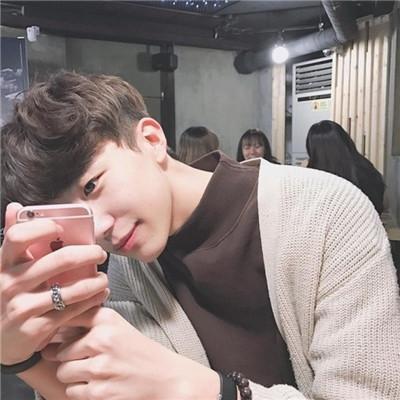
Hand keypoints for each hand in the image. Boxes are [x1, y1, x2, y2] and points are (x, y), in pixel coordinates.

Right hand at [0, 203, 108, 364]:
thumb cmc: (8, 294)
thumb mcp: (7, 267)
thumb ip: (15, 238)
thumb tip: (16, 206)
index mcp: (4, 264)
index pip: (17, 237)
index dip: (42, 228)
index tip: (60, 228)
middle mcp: (10, 283)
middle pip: (58, 260)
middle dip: (88, 254)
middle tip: (100, 253)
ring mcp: (22, 307)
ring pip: (71, 289)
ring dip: (95, 282)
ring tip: (104, 278)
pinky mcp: (35, 328)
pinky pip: (72, 310)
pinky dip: (91, 301)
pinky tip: (99, 295)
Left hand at [43, 307, 219, 399]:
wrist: (166, 377)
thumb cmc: (139, 352)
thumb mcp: (119, 326)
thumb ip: (90, 321)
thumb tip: (54, 327)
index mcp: (107, 319)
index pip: (67, 318)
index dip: (59, 330)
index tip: (60, 336)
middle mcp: (102, 339)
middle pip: (60, 351)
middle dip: (68, 358)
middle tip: (86, 360)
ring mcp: (100, 367)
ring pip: (63, 372)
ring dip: (73, 376)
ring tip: (93, 373)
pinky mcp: (99, 392)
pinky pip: (72, 392)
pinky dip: (81, 391)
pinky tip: (99, 384)